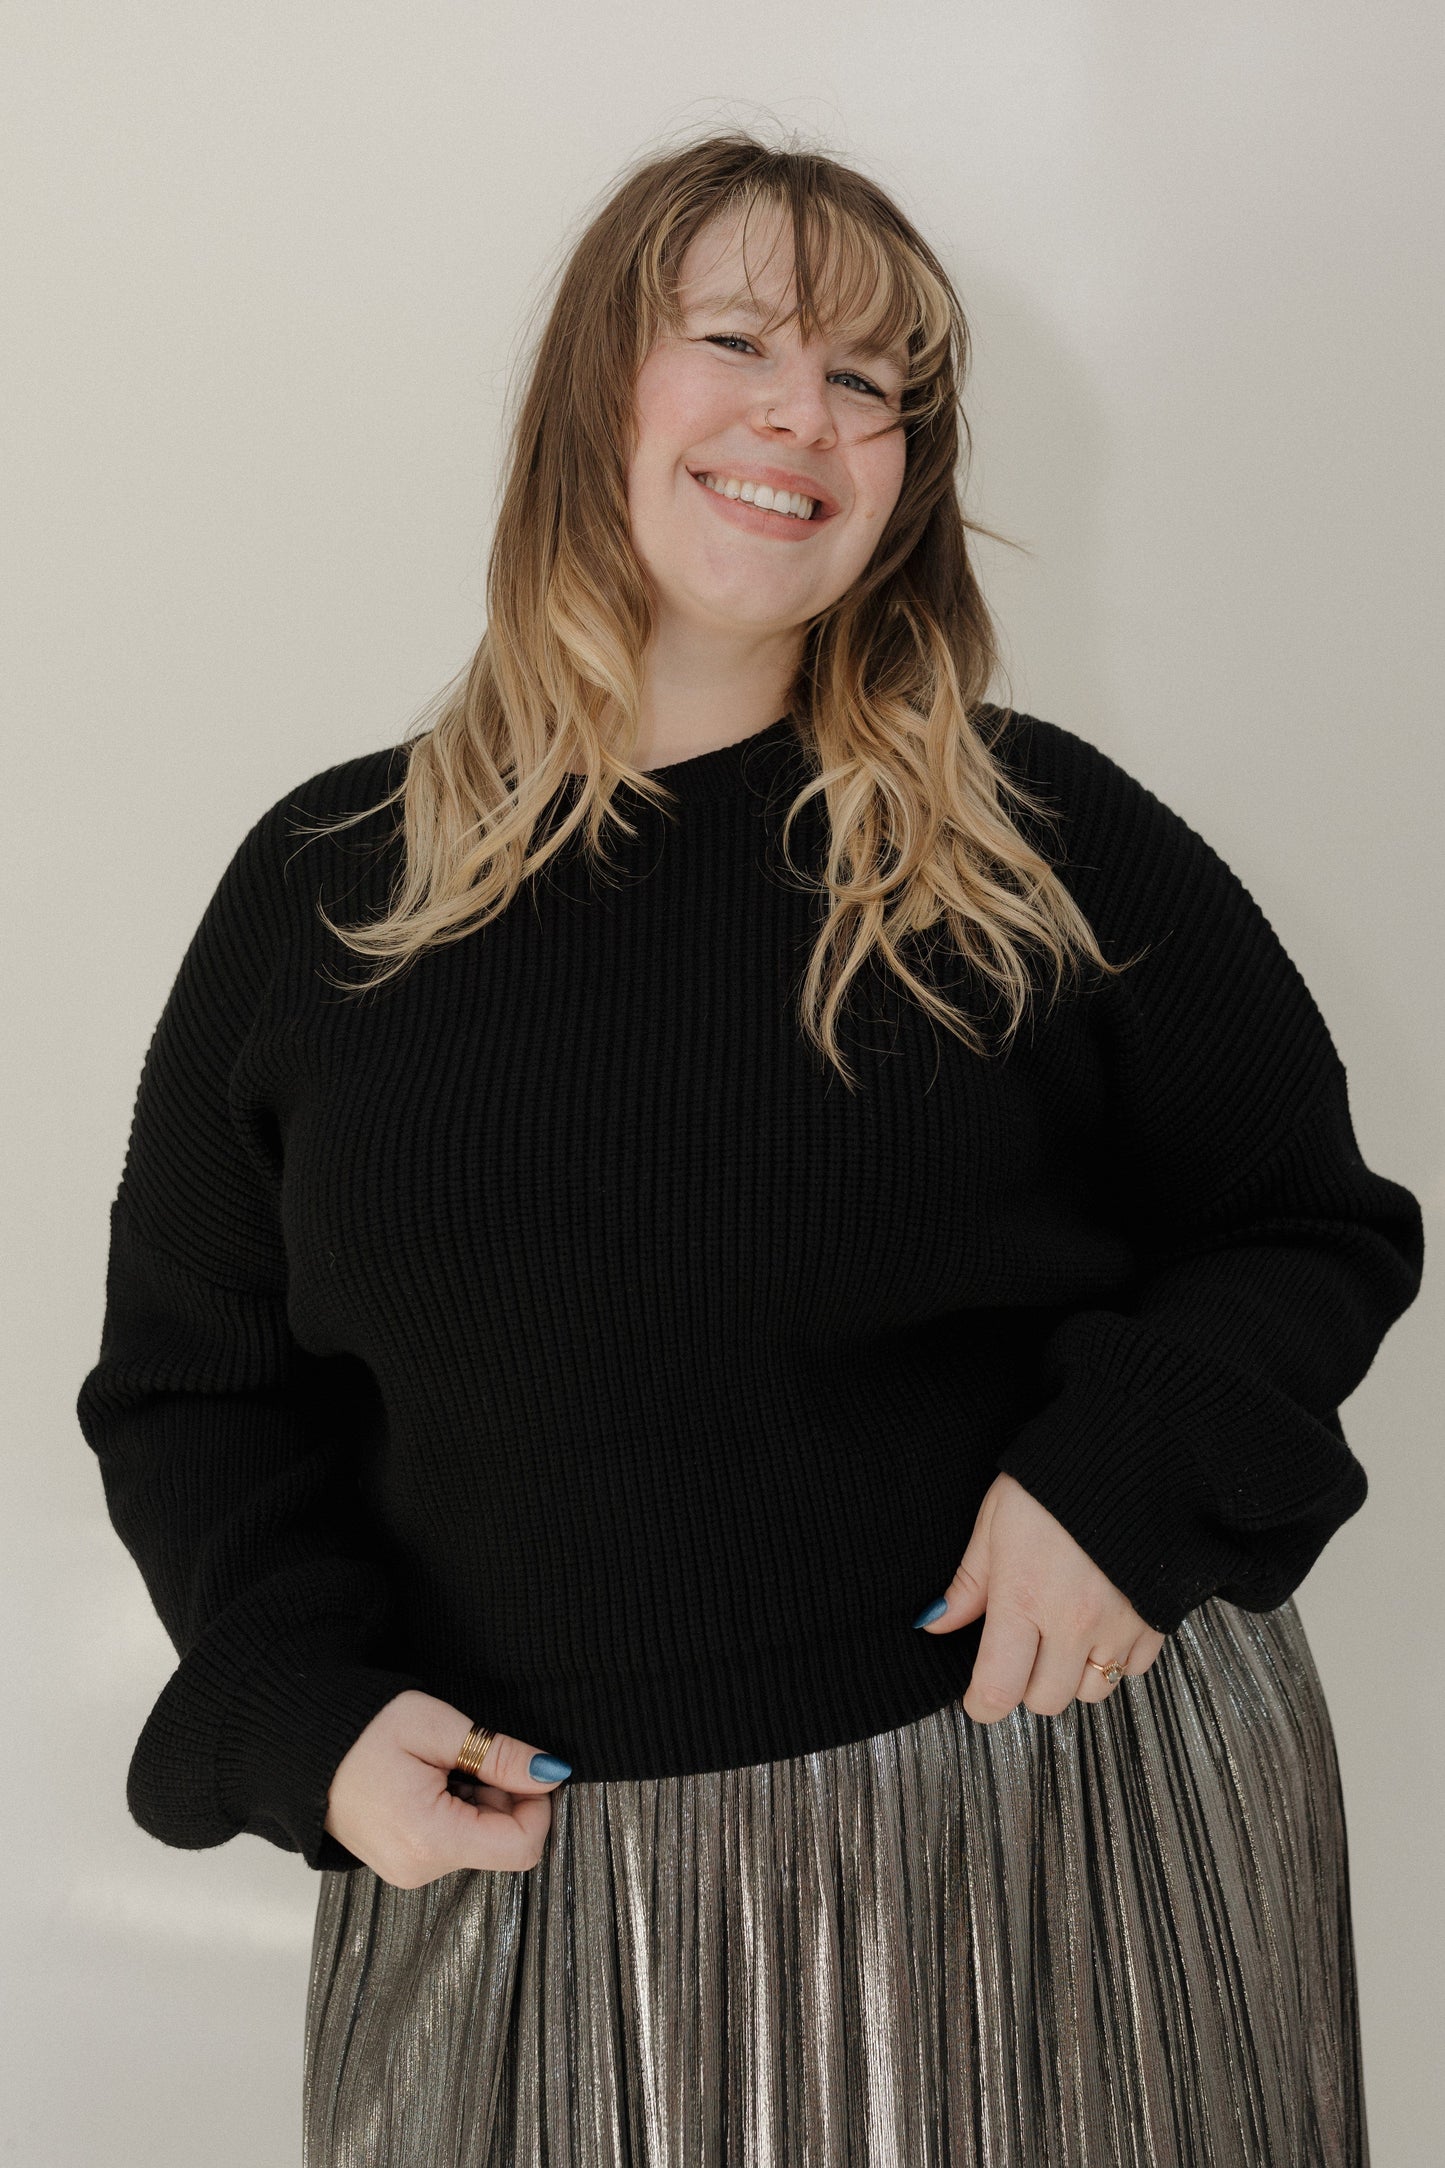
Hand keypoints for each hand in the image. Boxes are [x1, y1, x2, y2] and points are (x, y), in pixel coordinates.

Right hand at [323, 1689, 570, 1887]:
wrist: (299, 1744)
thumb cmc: (362, 1729)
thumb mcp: (437, 1727)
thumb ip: (500, 1755)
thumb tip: (551, 1773)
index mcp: (431, 1839)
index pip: (522, 1846)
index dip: (537, 1803)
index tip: (521, 1765)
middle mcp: (420, 1869)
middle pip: (502, 1845)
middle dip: (504, 1798)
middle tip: (468, 1756)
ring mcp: (408, 1871)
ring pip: (480, 1843)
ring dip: (479, 1801)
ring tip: (441, 1765)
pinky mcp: (402, 1863)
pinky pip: (453, 1843)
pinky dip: (458, 1810)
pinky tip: (430, 1781)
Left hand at [918, 1472, 1165, 1721]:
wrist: (1127, 1453)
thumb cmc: (1050, 1485)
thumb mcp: (993, 1525)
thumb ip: (968, 1585)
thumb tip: (935, 1623)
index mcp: (1023, 1598)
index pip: (998, 1688)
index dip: (982, 1704)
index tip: (978, 1697)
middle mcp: (1073, 1621)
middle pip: (1045, 1700)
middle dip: (1026, 1685)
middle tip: (1021, 1651)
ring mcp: (1119, 1623)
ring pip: (1091, 1691)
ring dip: (1071, 1675)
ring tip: (1062, 1636)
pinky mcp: (1156, 1618)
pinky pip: (1134, 1671)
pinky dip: (1115, 1660)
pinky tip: (1100, 1626)